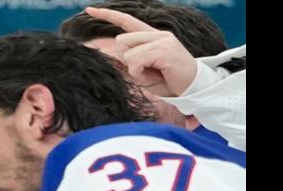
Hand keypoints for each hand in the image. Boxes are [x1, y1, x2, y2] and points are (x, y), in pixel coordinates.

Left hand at [84, 5, 199, 97]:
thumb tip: (111, 57)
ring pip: (127, 53)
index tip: (89, 11)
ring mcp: (161, 40)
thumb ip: (129, 63)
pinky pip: (136, 61)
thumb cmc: (169, 81)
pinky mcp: (164, 50)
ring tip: (151, 74)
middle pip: (121, 41)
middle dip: (126, 59)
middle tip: (143, 71)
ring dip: (134, 69)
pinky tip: (155, 75)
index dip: (108, 15)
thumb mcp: (145, 72)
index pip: (127, 21)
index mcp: (152, 36)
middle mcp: (157, 34)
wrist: (194, 87)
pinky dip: (139, 73)